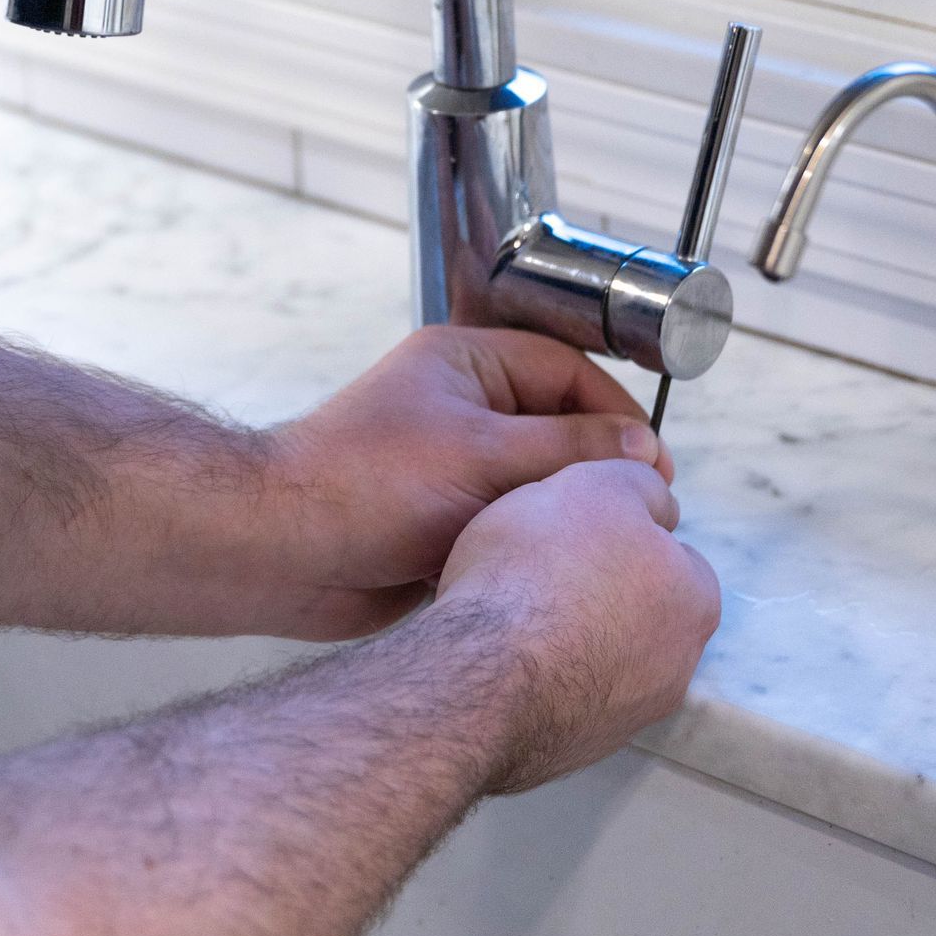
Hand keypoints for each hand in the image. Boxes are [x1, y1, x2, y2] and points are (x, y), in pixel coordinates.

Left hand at [263, 326, 668, 642]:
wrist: (283, 553)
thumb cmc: (364, 486)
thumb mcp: (483, 456)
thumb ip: (569, 450)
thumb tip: (640, 449)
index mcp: (464, 364)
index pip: (563, 370)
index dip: (613, 413)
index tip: (652, 462)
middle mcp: (458, 408)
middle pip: (553, 428)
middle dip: (593, 468)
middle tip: (641, 509)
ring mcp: (448, 465)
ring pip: (531, 483)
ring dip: (560, 512)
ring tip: (604, 544)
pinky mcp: (439, 520)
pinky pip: (504, 524)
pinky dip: (528, 544)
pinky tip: (554, 571)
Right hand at [435, 459, 721, 791]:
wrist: (479, 679)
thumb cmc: (541, 571)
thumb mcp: (595, 485)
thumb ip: (636, 482)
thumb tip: (652, 499)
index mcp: (694, 601)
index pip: (670, 554)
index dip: (618, 531)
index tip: (572, 526)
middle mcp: (675, 667)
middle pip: (635, 608)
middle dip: (595, 587)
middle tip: (537, 564)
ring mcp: (625, 716)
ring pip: (598, 655)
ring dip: (566, 635)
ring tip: (509, 612)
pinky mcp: (574, 746)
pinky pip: (560, 694)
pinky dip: (537, 674)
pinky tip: (497, 655)